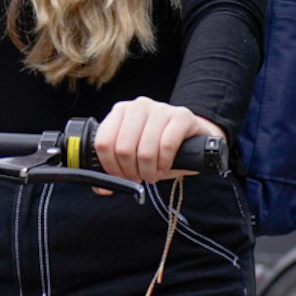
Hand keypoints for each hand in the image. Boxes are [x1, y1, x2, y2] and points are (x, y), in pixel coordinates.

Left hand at [93, 97, 223, 184]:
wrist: (193, 138)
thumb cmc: (158, 148)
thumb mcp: (133, 156)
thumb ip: (115, 169)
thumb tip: (103, 189)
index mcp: (120, 111)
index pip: (103, 142)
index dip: (110, 167)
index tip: (120, 177)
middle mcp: (138, 106)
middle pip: (123, 149)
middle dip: (130, 172)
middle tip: (139, 177)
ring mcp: (161, 109)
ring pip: (145, 150)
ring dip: (148, 171)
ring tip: (153, 174)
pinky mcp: (182, 116)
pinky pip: (166, 146)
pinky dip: (164, 164)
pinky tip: (164, 167)